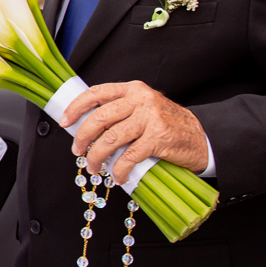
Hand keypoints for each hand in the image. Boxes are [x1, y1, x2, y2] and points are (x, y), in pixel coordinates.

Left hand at [59, 80, 208, 182]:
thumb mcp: (143, 108)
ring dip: (97, 157)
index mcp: (133, 89)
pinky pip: (130, 156)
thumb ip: (120, 111)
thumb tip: (86, 126)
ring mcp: (150, 118)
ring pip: (111, 138)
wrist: (200, 137)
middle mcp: (141, 99)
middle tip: (77, 151)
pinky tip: (117, 177)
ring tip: (94, 167)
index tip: (64, 121)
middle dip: (83, 137)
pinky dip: (119, 170)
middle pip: (100, 117)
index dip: (77, 107)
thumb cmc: (166, 124)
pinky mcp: (158, 138)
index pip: (97, 93)